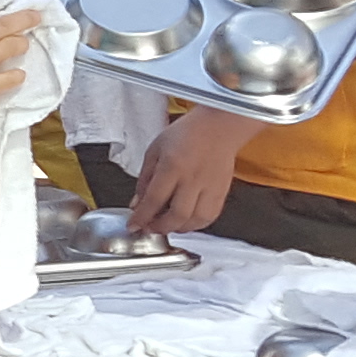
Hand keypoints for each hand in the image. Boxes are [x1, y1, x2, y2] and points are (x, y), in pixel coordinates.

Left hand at [127, 107, 270, 238]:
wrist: (218, 127)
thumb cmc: (187, 134)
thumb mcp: (155, 150)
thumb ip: (145, 179)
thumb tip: (137, 204)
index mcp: (173, 165)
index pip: (154, 199)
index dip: (141, 217)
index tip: (133, 225)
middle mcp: (193, 178)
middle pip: (176, 215)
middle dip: (159, 227)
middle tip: (150, 227)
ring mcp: (210, 186)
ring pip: (195, 220)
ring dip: (178, 228)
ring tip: (167, 224)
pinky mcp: (222, 191)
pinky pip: (210, 217)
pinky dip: (195, 225)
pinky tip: (185, 221)